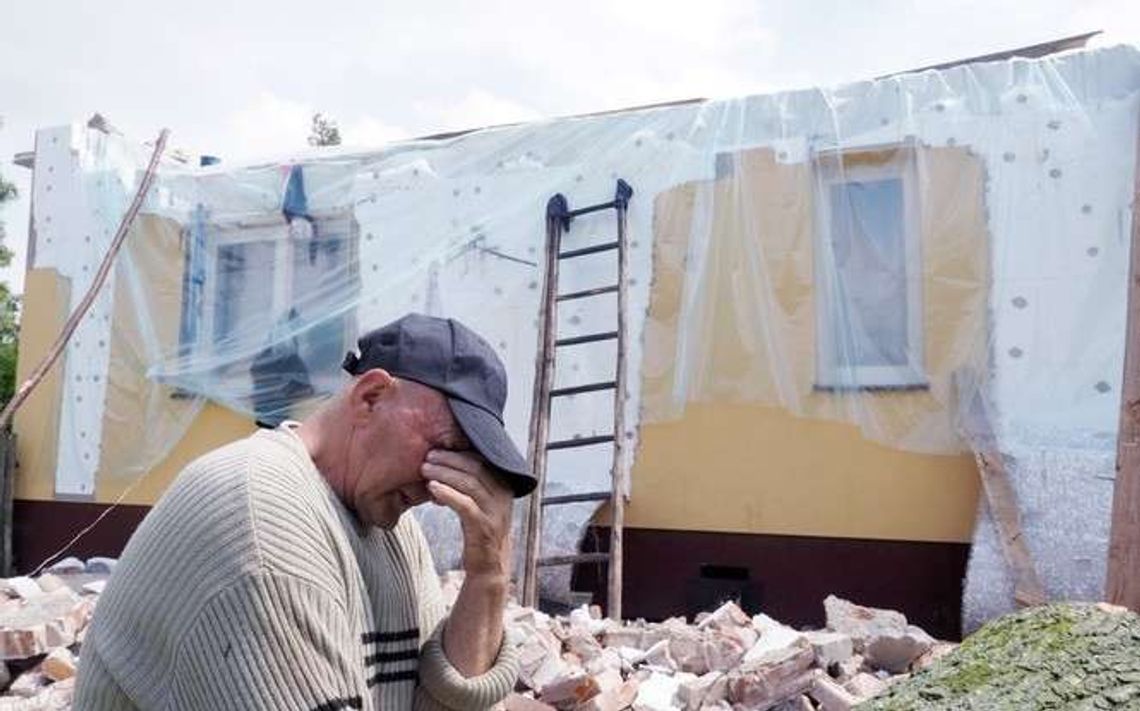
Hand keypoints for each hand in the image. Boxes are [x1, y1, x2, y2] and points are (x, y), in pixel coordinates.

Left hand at [421, 450, 513, 579]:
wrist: (488, 567)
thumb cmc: (477, 531)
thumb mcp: (478, 503)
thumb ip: (469, 484)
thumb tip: (443, 462)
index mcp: (504, 485)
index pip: (482, 460)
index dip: (459, 452)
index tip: (437, 449)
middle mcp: (504, 496)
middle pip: (476, 467)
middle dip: (450, 459)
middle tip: (428, 456)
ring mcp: (496, 512)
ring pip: (470, 483)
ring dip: (445, 473)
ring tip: (425, 469)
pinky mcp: (484, 527)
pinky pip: (465, 505)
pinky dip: (448, 494)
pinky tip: (432, 488)